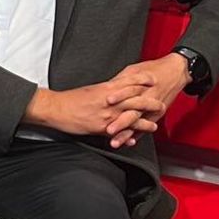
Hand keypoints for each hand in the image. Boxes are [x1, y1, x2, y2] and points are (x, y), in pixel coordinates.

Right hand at [27, 73, 161, 146]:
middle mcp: (111, 100)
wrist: (56, 108)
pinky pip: (121, 131)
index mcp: (107, 88)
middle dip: (152, 102)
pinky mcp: (104, 126)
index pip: (131, 81)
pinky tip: (137, 138)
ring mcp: (109, 114)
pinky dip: (131, 134)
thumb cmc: (70, 99)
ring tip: (154, 125)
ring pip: (134, 116)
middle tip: (162, 103)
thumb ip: (105, 91)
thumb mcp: (91, 90)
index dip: (144, 80)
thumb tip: (113, 92)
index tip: (154, 79)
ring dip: (146, 121)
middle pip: (138, 99)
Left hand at [102, 55, 189, 147]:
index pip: (128, 91)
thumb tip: (105, 88)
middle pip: (133, 111)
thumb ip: (120, 80)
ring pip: (138, 123)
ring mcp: (153, 109)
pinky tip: (129, 142)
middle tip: (109, 130)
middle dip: (121, 122)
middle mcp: (148, 98)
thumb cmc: (154, 69)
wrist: (176, 72)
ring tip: (116, 142)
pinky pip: (146, 126)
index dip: (118, 96)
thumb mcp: (134, 70)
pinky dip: (138, 135)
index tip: (106, 102)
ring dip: (127, 134)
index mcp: (142, 85)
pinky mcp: (157, 114)